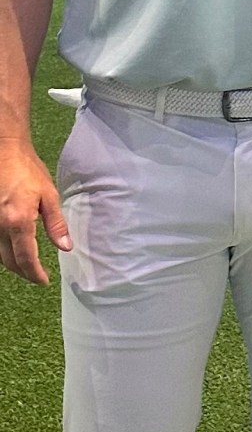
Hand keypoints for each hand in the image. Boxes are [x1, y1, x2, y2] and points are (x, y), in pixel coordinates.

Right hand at [0, 136, 71, 283]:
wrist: (4, 151)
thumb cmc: (28, 170)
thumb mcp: (48, 196)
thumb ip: (56, 224)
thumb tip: (66, 247)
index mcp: (18, 222)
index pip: (26, 258)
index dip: (35, 274)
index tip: (44, 281)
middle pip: (9, 261)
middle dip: (24, 272)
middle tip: (37, 276)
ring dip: (12, 264)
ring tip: (27, 266)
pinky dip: (3, 251)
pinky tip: (13, 249)